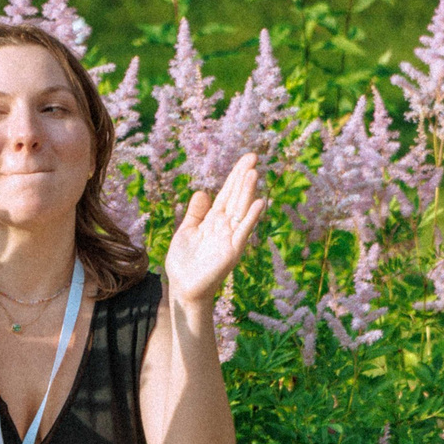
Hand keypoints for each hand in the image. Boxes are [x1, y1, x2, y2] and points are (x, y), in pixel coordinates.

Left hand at [165, 150, 266, 305]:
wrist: (184, 287)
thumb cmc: (185, 261)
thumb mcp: (187, 231)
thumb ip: (196, 213)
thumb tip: (203, 191)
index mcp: (214, 220)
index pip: (227, 193)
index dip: (235, 176)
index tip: (246, 159)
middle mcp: (225, 226)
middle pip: (236, 197)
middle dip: (243, 177)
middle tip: (253, 156)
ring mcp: (230, 237)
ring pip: (241, 210)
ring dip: (247, 192)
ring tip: (254, 172)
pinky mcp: (232, 251)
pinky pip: (243, 231)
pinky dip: (251, 217)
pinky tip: (259, 202)